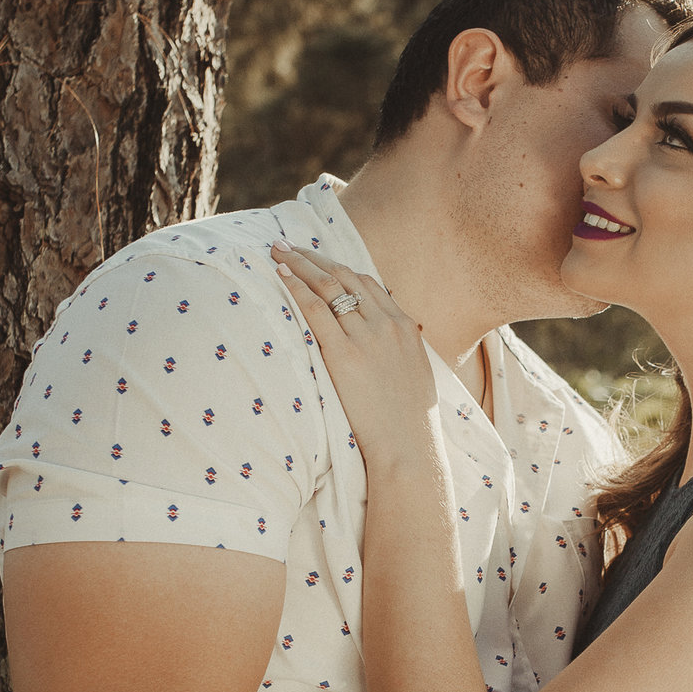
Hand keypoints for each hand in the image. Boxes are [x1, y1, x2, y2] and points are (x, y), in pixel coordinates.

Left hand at [274, 242, 438, 468]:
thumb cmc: (410, 422)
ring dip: (298, 264)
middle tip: (288, 244)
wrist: (410, 447)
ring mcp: (366, 337)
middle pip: (345, 276)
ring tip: (277, 252)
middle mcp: (386, 325)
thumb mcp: (415, 376)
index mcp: (405, 327)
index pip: (367, 283)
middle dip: (313, 257)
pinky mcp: (344, 355)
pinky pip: (316, 310)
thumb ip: (400, 353)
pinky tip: (280, 277)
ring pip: (328, 286)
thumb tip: (390, 348)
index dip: (338, 266)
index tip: (318, 259)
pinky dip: (296, 289)